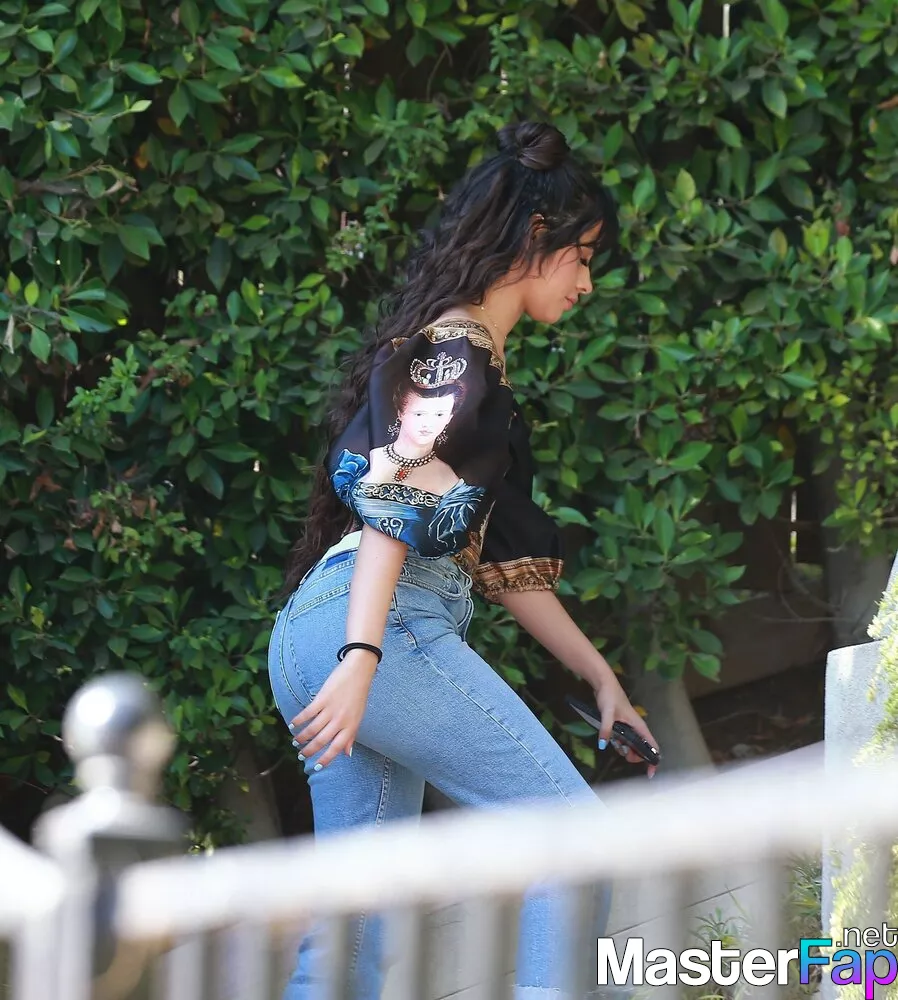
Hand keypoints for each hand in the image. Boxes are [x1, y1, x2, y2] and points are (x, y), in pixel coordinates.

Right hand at [289, 649, 376, 768]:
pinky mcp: (322, 698)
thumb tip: (347, 754)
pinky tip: (292, 725)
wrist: (359, 672)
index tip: (316, 767)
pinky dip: (298, 720)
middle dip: (309, 750)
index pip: (336, 749)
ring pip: (312, 729)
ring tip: (295, 742)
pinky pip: (308, 713)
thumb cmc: (359, 695)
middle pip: (321, 741)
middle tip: (301, 755)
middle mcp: (340, 721)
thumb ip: (351, 735)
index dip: (325, 760)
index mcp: (350, 726)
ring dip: (302, 737)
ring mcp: (331, 710)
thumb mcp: (358, 717)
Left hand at [594, 675, 659, 778]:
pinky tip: (612, 740)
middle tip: (623, 753)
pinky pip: (625, 740)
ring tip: (616, 744)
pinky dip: (620, 744)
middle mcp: (637, 728)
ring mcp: (630, 727)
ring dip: (626, 749)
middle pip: (642, 749)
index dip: (653, 761)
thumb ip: (606, 729)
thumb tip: (603, 745)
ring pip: (633, 746)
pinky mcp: (623, 725)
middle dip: (635, 756)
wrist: (603, 684)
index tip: (649, 773)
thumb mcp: (607, 714)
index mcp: (639, 726)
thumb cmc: (609, 697)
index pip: (652, 746)